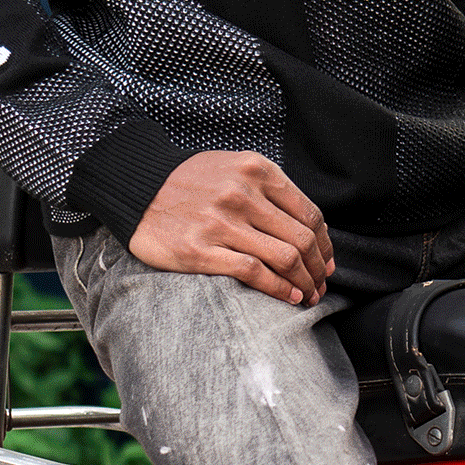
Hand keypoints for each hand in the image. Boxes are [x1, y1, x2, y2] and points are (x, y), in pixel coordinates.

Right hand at [129, 150, 335, 303]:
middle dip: (318, 268)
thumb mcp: (234, 168)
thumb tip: (309, 228)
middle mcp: (243, 194)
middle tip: (321, 284)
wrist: (137, 186)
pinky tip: (288, 297)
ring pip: (284, 257)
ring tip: (308, 295)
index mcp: (257, 171)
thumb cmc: (190, 181)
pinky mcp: (200, 249)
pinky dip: (278, 288)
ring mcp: (222, 222)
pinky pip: (253, 272)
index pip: (309, 214)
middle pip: (301, 239)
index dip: (325, 244)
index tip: (327, 261)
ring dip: (304, 282)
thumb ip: (269, 190)